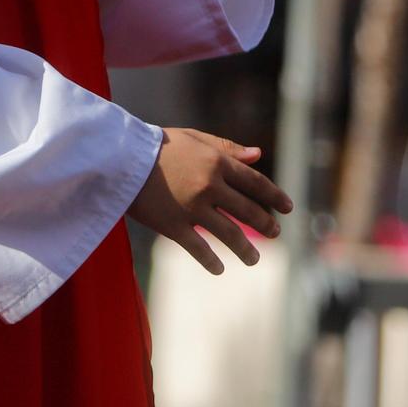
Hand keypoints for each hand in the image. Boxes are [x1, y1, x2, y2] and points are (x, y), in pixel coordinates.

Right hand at [126, 128, 292, 274]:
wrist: (119, 157)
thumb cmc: (156, 145)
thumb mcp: (193, 138)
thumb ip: (226, 147)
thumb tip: (258, 154)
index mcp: (216, 162)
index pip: (255, 182)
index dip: (275, 196)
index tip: (288, 208)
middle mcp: (210, 186)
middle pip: (248, 210)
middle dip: (265, 224)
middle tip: (275, 234)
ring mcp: (193, 208)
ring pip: (229, 234)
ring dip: (245, 250)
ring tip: (253, 259)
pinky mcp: (174, 226)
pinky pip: (199, 249)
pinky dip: (211, 261)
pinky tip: (219, 268)